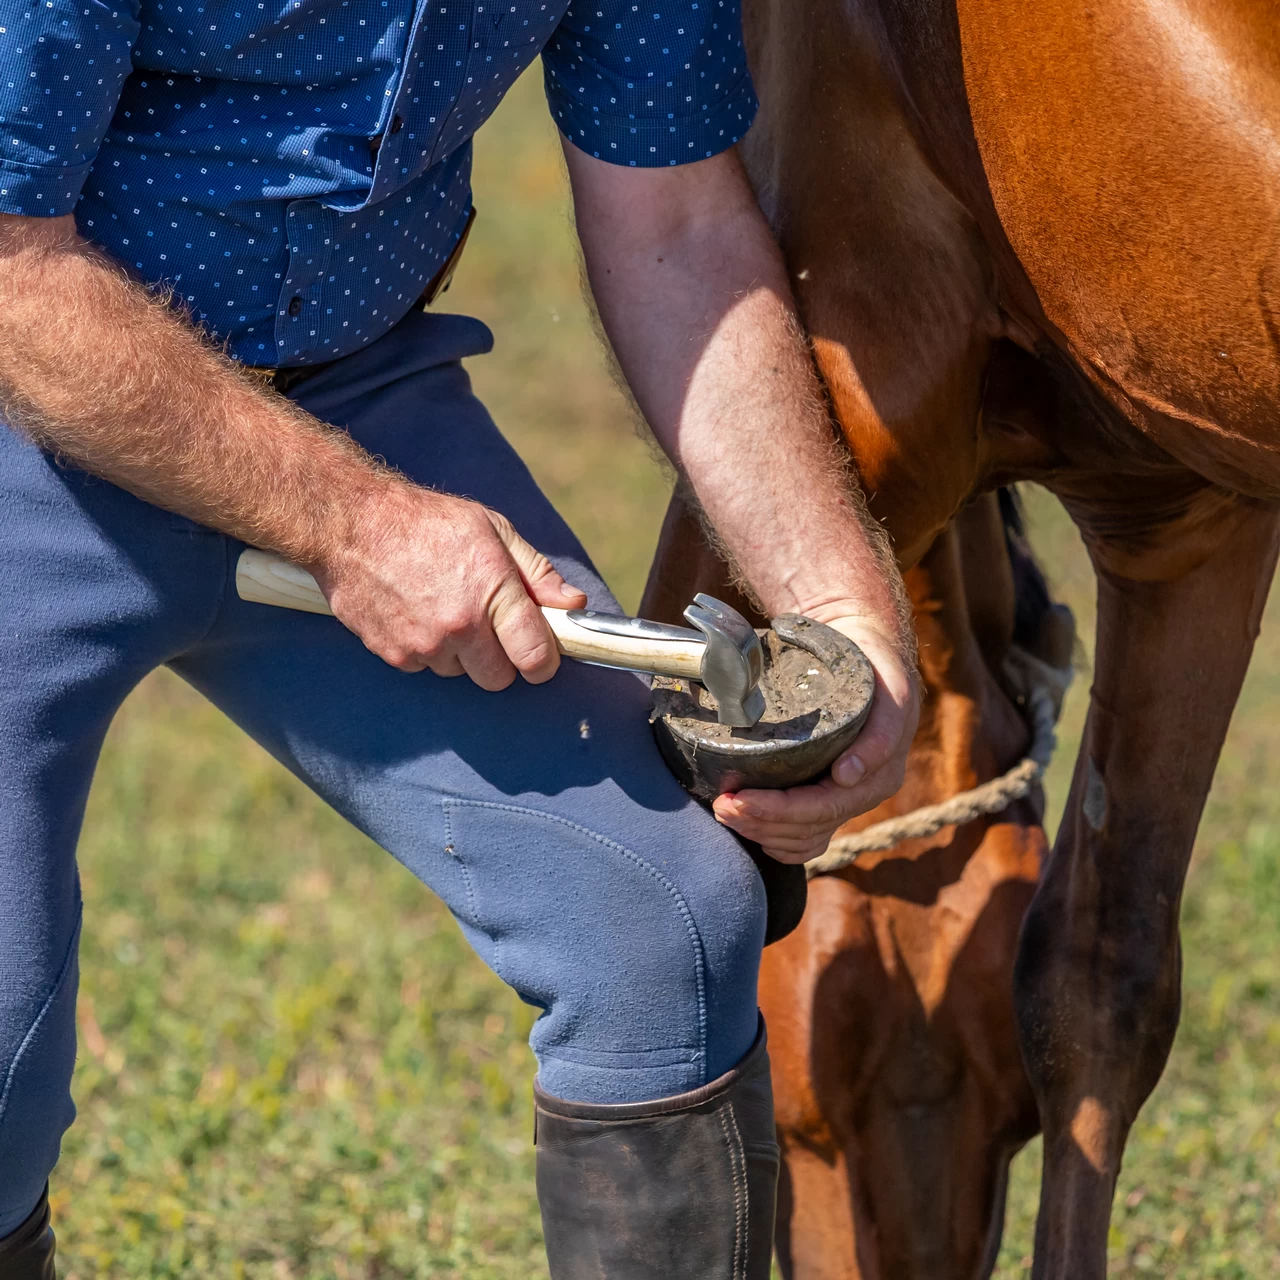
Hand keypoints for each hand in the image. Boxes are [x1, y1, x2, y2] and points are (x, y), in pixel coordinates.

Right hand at [312, 484, 586, 687]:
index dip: (544, 661)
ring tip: (445, 609)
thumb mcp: (494, 531)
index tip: (540, 653)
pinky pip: (425, 669)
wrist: (351, 523)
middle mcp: (460, 624)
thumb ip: (538, 574)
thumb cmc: (428, 522)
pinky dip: (427, 651)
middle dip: (501, 659)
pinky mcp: (393, 654)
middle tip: (489, 627)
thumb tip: (574, 606)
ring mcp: (424, 644)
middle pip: (498, 679)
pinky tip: (417, 614)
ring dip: (460, 654)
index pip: (535, 657)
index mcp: (493, 591)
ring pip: (460, 674)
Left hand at [711, 619, 919, 863]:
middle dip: (767, 816)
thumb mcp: (879, 671)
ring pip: (811, 835)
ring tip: (726, 811)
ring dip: (764, 830)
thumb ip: (878, 721)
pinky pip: (810, 840)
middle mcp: (874, 782)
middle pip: (819, 817)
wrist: (871, 659)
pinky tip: (749, 828)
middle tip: (724, 802)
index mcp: (885, 750)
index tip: (747, 798)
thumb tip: (845, 777)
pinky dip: (777, 842)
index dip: (789, 805)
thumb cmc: (868, 660)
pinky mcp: (835, 803)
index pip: (833, 798)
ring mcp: (855, 796)